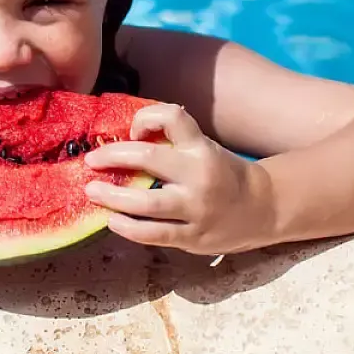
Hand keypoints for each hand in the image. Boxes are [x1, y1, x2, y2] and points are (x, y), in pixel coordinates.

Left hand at [82, 103, 274, 255]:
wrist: (262, 208)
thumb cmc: (222, 173)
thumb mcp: (204, 148)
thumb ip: (172, 143)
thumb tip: (123, 139)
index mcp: (201, 147)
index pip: (172, 117)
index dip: (145, 119)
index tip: (131, 131)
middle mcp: (199, 175)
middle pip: (148, 158)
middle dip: (112, 156)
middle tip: (90, 161)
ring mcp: (196, 208)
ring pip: (145, 203)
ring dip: (112, 196)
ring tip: (91, 192)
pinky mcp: (193, 236)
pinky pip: (153, 233)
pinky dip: (128, 227)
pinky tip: (112, 221)